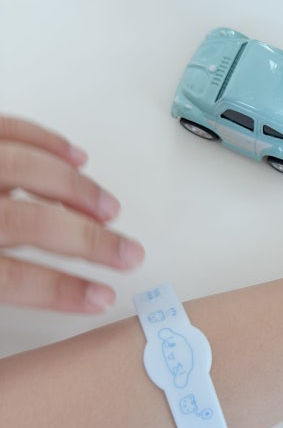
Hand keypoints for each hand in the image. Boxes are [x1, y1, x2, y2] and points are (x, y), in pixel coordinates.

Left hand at [0, 116, 144, 311]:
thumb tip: (31, 290)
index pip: (13, 277)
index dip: (61, 289)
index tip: (101, 298)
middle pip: (29, 222)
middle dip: (88, 240)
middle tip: (127, 253)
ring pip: (25, 169)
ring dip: (77, 190)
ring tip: (109, 209)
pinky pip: (8, 129)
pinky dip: (46, 141)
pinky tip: (76, 158)